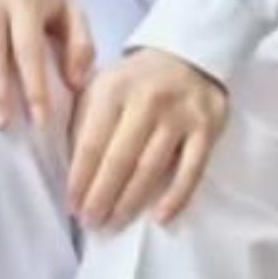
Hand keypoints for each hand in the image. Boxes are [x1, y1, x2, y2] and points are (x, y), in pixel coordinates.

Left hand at [67, 48, 229, 229]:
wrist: (186, 55)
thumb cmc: (134, 82)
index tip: (71, 204)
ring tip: (114, 222)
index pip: (92, 142)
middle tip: (91, 222)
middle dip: (101, 195)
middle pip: (120, 159)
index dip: (80, 177)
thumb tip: (69, 168)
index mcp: (113, 89)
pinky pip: (191, 170)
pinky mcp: (207, 129)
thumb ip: (85, 120)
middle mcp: (146, 101)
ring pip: (151, 167)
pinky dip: (176, 196)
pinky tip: (160, 217)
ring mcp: (179, 115)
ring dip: (130, 201)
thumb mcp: (103, 87)